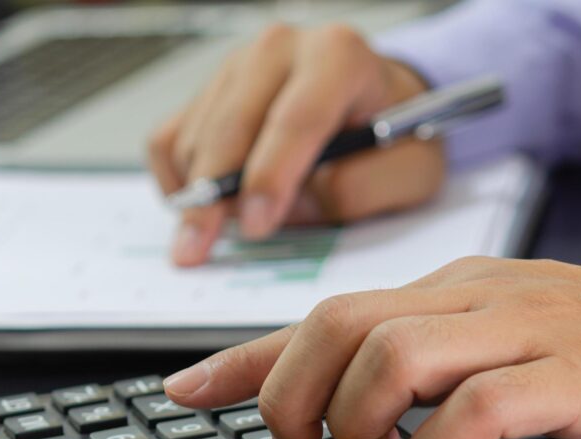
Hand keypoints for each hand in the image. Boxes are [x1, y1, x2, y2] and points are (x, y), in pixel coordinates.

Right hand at [148, 23, 445, 266]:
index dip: (271, 177)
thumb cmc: (394, 137)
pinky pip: (170, 141)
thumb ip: (363, 189)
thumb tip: (296, 204)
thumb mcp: (410, 171)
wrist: (379, 106)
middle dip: (213, 195)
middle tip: (201, 248)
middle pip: (231, 126)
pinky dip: (177, 183)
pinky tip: (203, 210)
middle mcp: (281, 50)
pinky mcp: (208, 91)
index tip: (256, 225)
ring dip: (200, 194)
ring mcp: (237, 67)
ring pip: (195, 138)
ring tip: (228, 229)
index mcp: (339, 57)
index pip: (296, 119)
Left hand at [163, 258, 580, 438]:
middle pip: (336, 324)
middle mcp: (472, 299)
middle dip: (289, 396)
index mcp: (449, 291)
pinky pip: (477, 406)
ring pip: (392, 355)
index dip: (244, 356)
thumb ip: (426, 364)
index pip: (322, 313)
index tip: (186, 388)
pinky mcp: (572, 374)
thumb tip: (350, 405)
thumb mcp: (498, 339)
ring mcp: (521, 330)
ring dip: (356, 424)